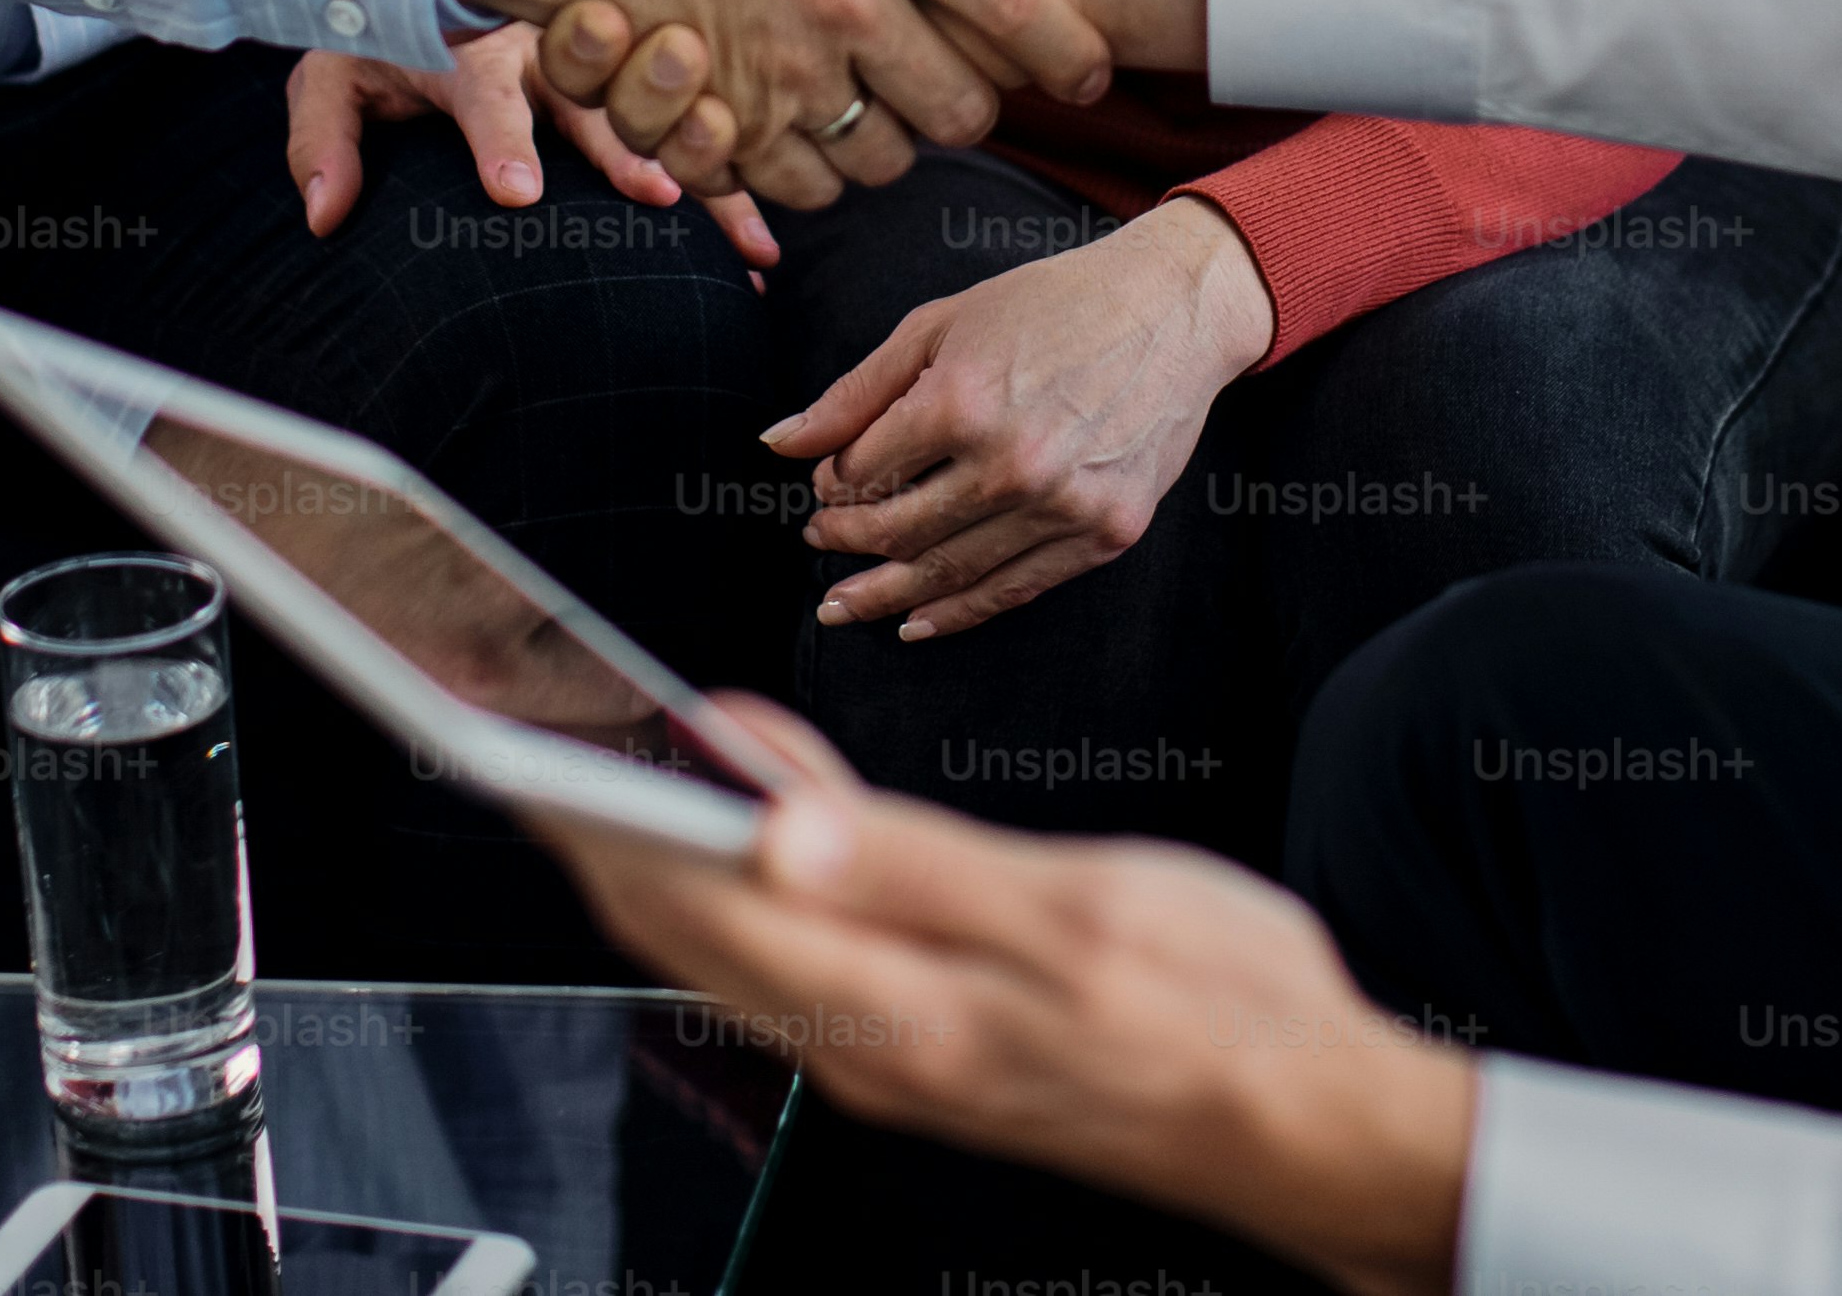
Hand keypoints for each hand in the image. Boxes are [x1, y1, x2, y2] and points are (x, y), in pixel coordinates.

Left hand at [282, 24, 781, 266]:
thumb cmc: (379, 35)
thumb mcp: (332, 73)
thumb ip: (323, 139)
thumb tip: (324, 214)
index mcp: (472, 45)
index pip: (486, 93)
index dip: (500, 138)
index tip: (516, 194)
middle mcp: (551, 48)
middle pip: (596, 102)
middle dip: (629, 148)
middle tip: (662, 195)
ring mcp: (606, 64)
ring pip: (662, 119)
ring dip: (707, 176)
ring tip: (747, 242)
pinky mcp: (637, 86)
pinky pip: (690, 135)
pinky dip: (732, 185)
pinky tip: (761, 243)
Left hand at [535, 695, 1474, 1295]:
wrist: (1307, 1122)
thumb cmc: (1219, 1008)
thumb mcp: (1081, 910)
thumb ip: (921, 871)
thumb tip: (777, 830)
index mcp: (899, 1008)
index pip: (698, 906)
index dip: (605, 814)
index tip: (534, 736)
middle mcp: (871, 1047)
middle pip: (688, 930)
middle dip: (603, 824)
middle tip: (539, 718)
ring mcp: (895, 1056)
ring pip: (735, 940)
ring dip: (675, 839)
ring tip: (632, 731)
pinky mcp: (929, 1047)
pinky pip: (803, 951)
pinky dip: (763, 864)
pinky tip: (776, 791)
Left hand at [782, 199, 1273, 638]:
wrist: (1172, 312)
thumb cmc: (1051, 304)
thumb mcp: (941, 323)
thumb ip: (857, 390)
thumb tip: (778, 444)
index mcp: (961, 400)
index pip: (864, 469)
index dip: (832, 480)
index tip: (826, 481)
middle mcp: (1011, 462)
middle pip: (898, 530)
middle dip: (845, 540)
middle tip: (819, 540)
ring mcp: (1063, 505)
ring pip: (949, 572)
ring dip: (885, 594)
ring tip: (842, 605)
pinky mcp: (1106, 532)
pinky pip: (1015, 588)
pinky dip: (958, 613)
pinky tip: (915, 622)